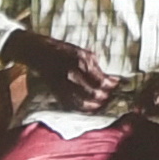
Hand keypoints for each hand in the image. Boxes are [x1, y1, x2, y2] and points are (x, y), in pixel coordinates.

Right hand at [5, 26, 119, 103]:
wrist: (40, 53)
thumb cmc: (63, 50)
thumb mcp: (83, 51)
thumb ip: (95, 66)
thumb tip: (110, 78)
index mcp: (81, 62)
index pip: (102, 81)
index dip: (112, 86)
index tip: (118, 85)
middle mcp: (72, 76)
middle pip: (95, 95)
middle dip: (107, 97)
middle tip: (112, 94)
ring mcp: (64, 87)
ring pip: (85, 104)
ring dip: (97, 105)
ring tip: (104, 102)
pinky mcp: (57, 94)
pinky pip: (73, 107)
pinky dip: (85, 109)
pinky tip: (92, 107)